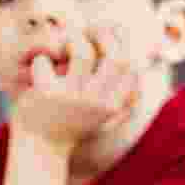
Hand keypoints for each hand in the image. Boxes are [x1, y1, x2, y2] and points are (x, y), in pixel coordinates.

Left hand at [12, 27, 138, 151]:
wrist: (40, 151)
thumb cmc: (73, 127)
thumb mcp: (106, 118)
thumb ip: (128, 98)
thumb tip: (144, 65)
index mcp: (114, 105)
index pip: (132, 67)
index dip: (122, 45)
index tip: (106, 37)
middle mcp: (98, 102)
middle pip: (116, 56)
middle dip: (104, 36)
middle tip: (87, 33)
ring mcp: (73, 98)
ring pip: (82, 52)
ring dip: (72, 40)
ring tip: (62, 46)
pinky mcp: (47, 94)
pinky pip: (46, 61)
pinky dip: (41, 59)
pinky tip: (40, 66)